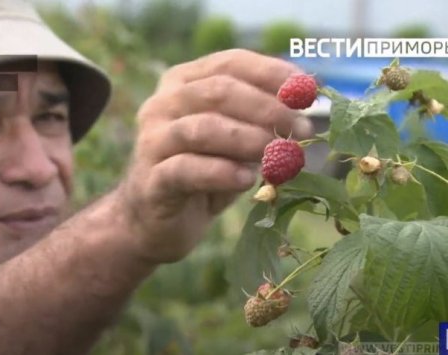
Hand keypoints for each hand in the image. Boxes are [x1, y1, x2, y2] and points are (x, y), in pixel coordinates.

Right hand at [116, 49, 312, 262]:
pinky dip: (221, 173)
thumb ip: (258, 121)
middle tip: (302, 129)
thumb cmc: (202, 173)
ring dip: (248, 140)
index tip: (306, 93)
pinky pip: (187, 169)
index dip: (272, 73)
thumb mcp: (234, 141)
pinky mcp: (151, 180)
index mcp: (182, 83)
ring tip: (278, 156)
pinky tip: (246, 180)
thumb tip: (303, 109)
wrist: (156, 221)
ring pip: (203, 128)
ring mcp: (152, 141)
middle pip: (218, 91)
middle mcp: (162, 104)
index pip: (230, 63)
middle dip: (268, 109)